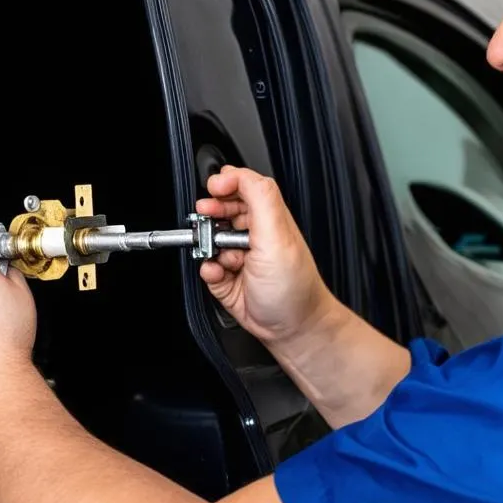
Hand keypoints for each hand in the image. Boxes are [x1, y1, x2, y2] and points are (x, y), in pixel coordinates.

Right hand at [195, 168, 334, 345]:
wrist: (293, 328)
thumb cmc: (295, 287)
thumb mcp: (278, 235)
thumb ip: (261, 197)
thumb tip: (238, 174)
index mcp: (269, 218)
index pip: (244, 186)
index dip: (226, 183)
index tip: (214, 188)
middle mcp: (254, 235)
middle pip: (221, 210)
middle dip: (210, 215)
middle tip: (206, 219)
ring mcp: (240, 257)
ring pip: (209, 240)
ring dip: (209, 247)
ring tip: (221, 257)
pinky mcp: (228, 279)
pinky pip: (206, 267)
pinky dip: (208, 270)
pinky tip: (220, 274)